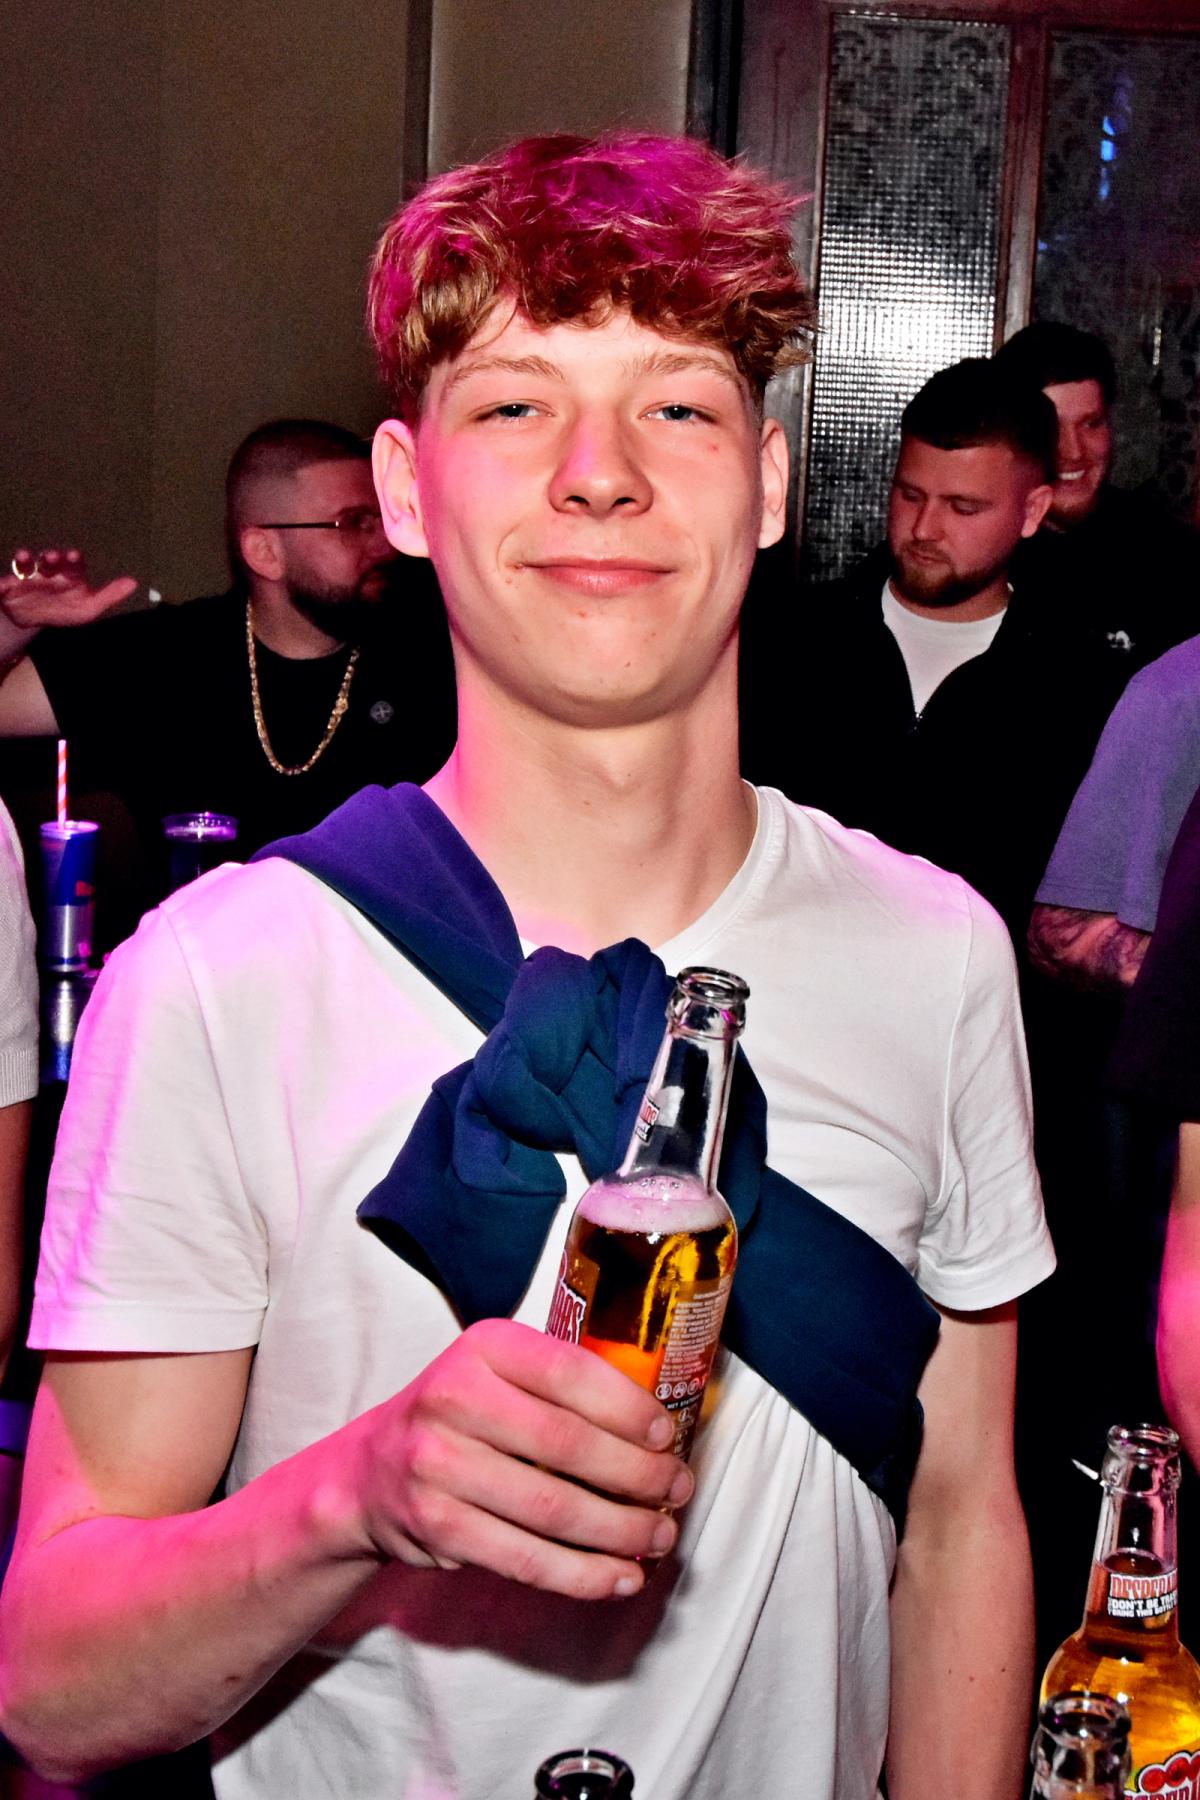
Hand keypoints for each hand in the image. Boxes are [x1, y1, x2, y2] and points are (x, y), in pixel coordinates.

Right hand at [1, 547, 137, 632]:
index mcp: (68, 575)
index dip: (73, 560)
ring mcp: (27, 578)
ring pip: (26, 565)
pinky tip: (2, 584)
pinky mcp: (9, 587)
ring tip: (24, 556)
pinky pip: (4, 583)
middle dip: (50, 558)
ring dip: (25, 560)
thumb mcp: (89, 607)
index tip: (74, 556)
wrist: (35, 620)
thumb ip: (110, 595)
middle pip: (49, 562)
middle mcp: (48, 572)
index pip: (72, 565)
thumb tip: (134, 582)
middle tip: (52, 556)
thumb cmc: (65, 609)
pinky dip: (2, 582)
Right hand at [345, 1318, 693, 1599]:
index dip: (629, 1407)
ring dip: (620, 1530)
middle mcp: (454, 1396)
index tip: (668, 1435)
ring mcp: (439, 1463)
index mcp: (484, 1346)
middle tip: (679, 1490)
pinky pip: (525, 1558)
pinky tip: (619, 1576)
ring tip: (660, 1536)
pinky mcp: (436, 1526)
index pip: (570, 1372)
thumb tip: (659, 1427)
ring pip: (553, 1508)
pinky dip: (582, 1575)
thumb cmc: (462, 1417)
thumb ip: (560, 1385)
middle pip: (568, 1445)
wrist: (370, 1471)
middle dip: (639, 1475)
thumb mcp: (499, 1372)